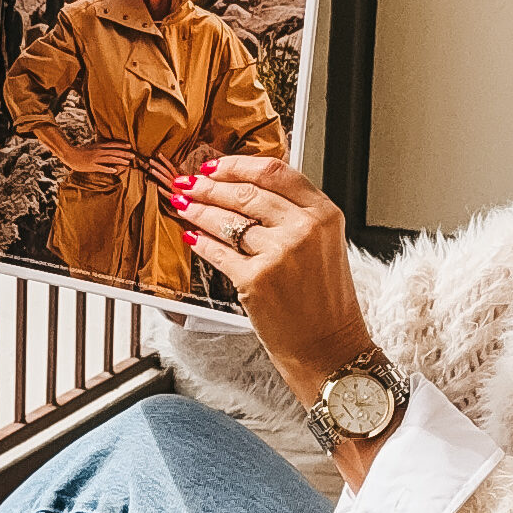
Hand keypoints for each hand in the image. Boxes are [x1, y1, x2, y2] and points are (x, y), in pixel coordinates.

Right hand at [56, 136, 135, 185]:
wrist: (70, 155)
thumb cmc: (81, 152)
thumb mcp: (92, 147)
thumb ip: (100, 147)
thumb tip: (109, 148)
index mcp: (99, 146)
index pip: (112, 144)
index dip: (121, 145)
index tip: (129, 146)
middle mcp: (98, 151)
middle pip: (113, 152)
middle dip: (124, 154)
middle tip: (133, 155)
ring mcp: (95, 158)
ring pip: (109, 159)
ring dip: (119, 161)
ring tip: (127, 163)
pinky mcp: (91, 166)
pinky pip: (101, 167)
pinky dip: (108, 169)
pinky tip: (115, 171)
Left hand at [172, 155, 369, 406]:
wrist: (329, 347)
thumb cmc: (325, 302)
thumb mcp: (324, 246)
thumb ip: (295, 215)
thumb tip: (247, 191)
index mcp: (324, 214)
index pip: (276, 172)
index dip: (238, 165)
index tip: (216, 165)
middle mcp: (304, 229)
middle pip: (247, 192)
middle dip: (210, 185)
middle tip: (189, 182)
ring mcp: (279, 254)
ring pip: (228, 220)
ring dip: (199, 209)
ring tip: (183, 203)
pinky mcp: (256, 280)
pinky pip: (218, 252)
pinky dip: (200, 242)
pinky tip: (191, 236)